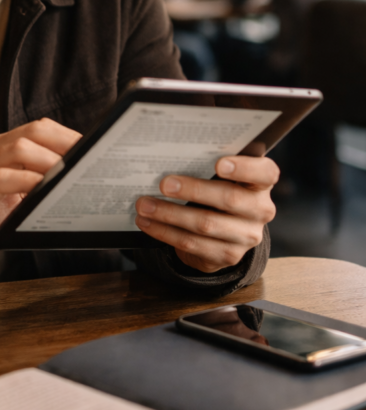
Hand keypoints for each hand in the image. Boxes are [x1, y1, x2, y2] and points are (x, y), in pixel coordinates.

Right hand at [0, 118, 80, 283]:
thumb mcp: (7, 197)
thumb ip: (31, 185)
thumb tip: (71, 185)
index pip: (36, 129)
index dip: (65, 135)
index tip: (91, 148)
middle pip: (31, 132)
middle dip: (64, 142)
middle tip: (87, 160)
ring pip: (17, 149)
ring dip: (50, 161)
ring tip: (70, 175)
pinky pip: (1, 179)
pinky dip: (27, 181)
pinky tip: (43, 190)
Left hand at [135, 155, 278, 273]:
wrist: (224, 232)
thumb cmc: (219, 190)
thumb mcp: (222, 176)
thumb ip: (209, 164)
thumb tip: (174, 153)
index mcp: (262, 183)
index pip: (265, 173)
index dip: (244, 168)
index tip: (219, 164)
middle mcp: (260, 210)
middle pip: (229, 199)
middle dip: (193, 190)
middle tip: (164, 184)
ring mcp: (246, 236)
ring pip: (206, 224)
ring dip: (170, 214)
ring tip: (145, 205)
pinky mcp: (228, 256)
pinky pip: (193, 244)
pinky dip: (166, 232)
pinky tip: (148, 223)